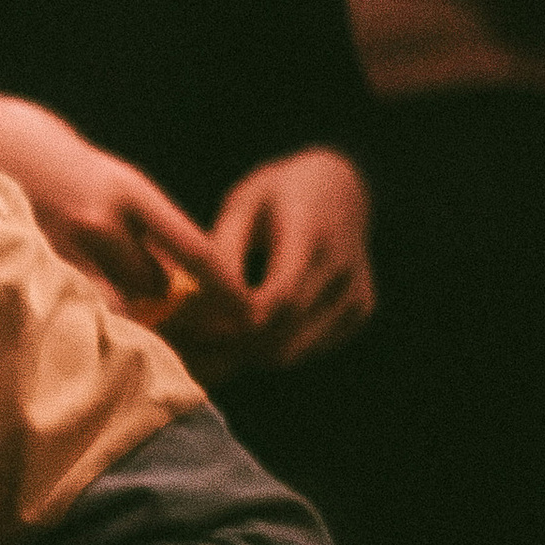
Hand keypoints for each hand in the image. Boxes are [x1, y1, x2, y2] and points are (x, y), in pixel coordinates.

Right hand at [4, 115, 254, 330]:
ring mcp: (61, 246)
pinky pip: (68, 302)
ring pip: (110, 300)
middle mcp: (98, 221)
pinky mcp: (31, 265)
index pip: (192, 246)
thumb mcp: (101, 173)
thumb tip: (167, 271)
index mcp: (126, 190)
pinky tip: (64, 299)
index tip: (246, 307)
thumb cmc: (44, 153)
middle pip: (153, 284)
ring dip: (116, 304)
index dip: (222, 282)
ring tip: (105, 297)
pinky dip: (75, 306)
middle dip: (157, 296)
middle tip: (156, 303)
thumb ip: (133, 216)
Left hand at [205, 150, 375, 373]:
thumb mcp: (243, 205)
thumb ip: (221, 252)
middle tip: (185, 345)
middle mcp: (342, 269)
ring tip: (204, 342)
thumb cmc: (279, 195)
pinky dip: (270, 351)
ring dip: (244, 356)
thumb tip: (191, 300)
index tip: (192, 325)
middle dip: (228, 347)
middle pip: (282, 333)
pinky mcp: (359, 313)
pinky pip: (304, 350)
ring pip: (291, 353)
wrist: (342, 188)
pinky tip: (242, 334)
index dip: (236, 322)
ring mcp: (356, 295)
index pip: (282, 297)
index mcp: (312, 233)